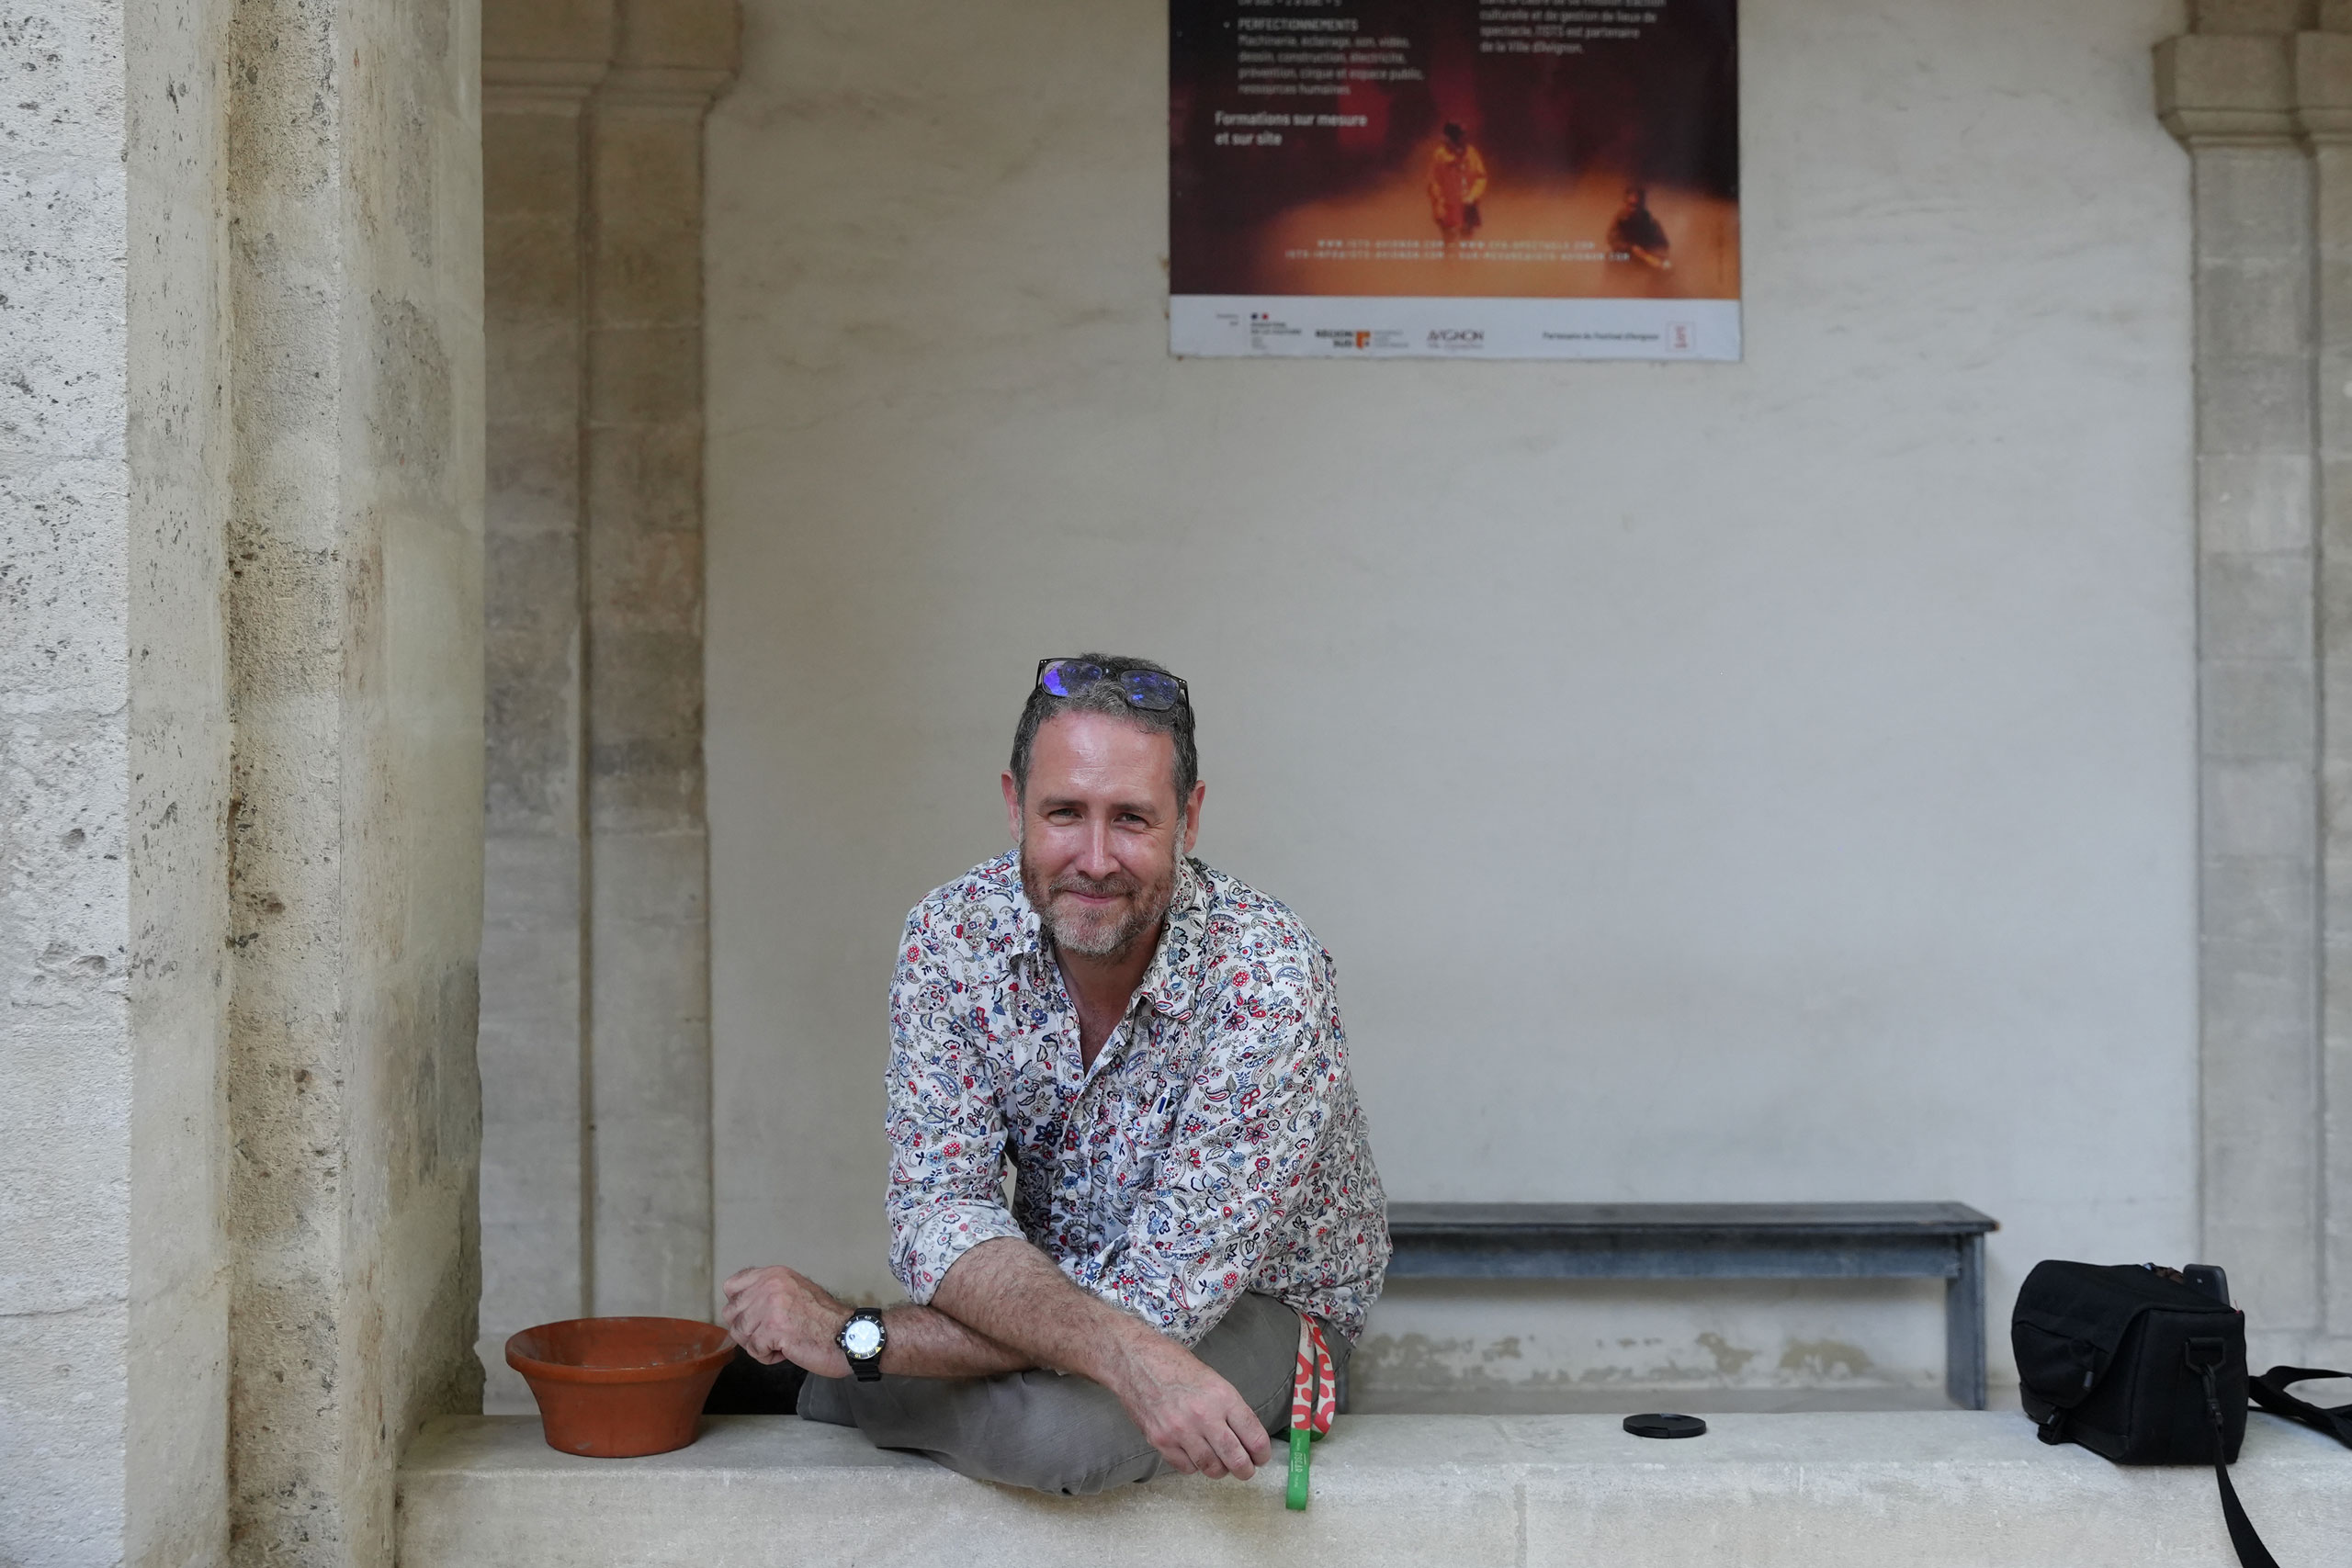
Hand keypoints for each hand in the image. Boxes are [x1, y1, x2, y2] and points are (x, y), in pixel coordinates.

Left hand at [720, 1265, 852, 1374]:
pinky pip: (754, 1350)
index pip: (732, 1286)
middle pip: (732, 1313)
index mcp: (774, 1274)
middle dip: (748, 1330)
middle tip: (770, 1335)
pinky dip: (768, 1357)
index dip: (738, 1306)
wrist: (849, 1335)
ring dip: (759, 1345)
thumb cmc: (825, 1320)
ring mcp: (770, 1306)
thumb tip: (741, 1305)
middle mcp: (769, 1285)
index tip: (754, 1316)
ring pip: (740, 1334)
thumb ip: (768, 1292)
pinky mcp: (773, 1329)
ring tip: (782, 1343)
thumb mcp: (795, 1291)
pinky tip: (787, 1351)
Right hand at [1108, 1332, 1272, 1481]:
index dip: (1262, 1453)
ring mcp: (1180, 1431)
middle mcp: (1204, 1416)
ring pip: (1211, 1468)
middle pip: (1235, 1459)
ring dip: (1220, 1470)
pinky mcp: (1161, 1441)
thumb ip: (1229, 1408)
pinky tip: (1195, 1454)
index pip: (1254, 1436)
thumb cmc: (1175, 1365)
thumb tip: (1246, 1438)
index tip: (1261, 1457)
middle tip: (1246, 1470)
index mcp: (1223, 1397)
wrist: (1135, 1361)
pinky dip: (1195, 1465)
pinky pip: (1187, 1467)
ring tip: (1220, 1463)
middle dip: (1246, 1470)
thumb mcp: (1213, 1379)